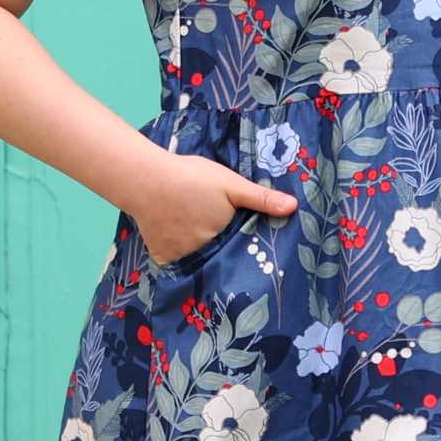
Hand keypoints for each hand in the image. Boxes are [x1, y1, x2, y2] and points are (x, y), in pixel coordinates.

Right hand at [131, 151, 297, 267]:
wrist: (146, 178)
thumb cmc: (192, 178)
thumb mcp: (231, 184)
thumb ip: (261, 198)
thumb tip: (294, 207)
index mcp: (225, 238)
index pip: (240, 249)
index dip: (245, 246)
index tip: (249, 244)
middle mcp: (204, 254)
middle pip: (220, 257)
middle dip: (224, 251)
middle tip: (219, 234)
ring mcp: (182, 258)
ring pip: (199, 261)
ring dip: (202, 254)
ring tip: (199, 235)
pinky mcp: (163, 257)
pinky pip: (176, 263)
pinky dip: (179, 255)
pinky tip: (180, 239)